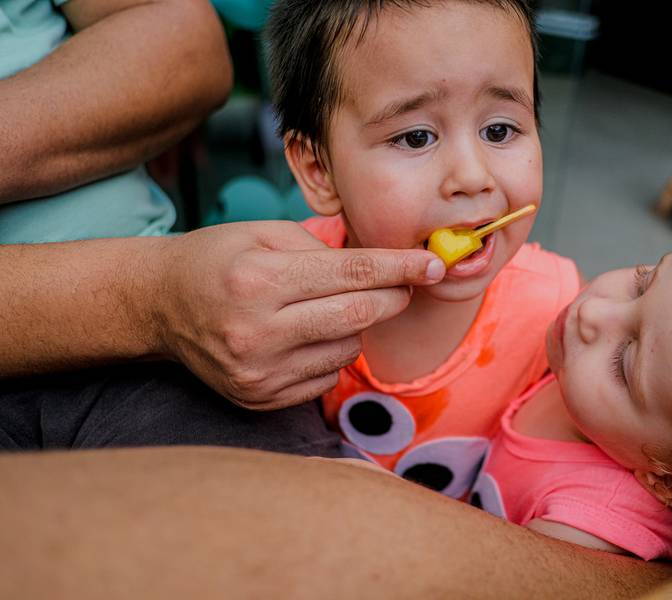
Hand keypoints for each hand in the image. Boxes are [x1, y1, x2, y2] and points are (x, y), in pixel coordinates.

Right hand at [153, 221, 444, 409]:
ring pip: (348, 350)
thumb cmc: (217, 259)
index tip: (434, 265)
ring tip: (326, 307)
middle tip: (404, 285)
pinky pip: (327, 377)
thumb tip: (385, 269)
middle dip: (394, 297)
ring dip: (356, 326)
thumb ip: (323, 250)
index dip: (401, 268)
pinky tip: (306, 335)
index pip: (352, 274)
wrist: (160, 305)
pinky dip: (331, 353)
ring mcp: (258, 372)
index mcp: (259, 281)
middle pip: (358, 315)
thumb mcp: (263, 234)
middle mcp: (257, 332)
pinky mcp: (260, 398)